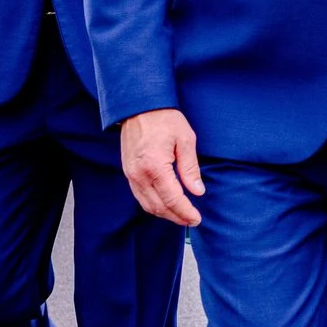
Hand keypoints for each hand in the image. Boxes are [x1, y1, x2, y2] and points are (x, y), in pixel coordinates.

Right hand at [120, 108, 203, 226]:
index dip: (186, 212)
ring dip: (164, 214)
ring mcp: (131, 174)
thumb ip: (190, 168)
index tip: (197, 218)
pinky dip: (153, 205)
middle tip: (192, 220)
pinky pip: (139, 196)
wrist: (138, 107)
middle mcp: (139, 174)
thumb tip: (198, 191)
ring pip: (147, 205)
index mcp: (155, 166)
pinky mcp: (128, 172)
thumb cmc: (164, 119)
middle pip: (158, 206)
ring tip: (181, 216)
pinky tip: (166, 205)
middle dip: (176, 217)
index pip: (172, 199)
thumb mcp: (185, 140)